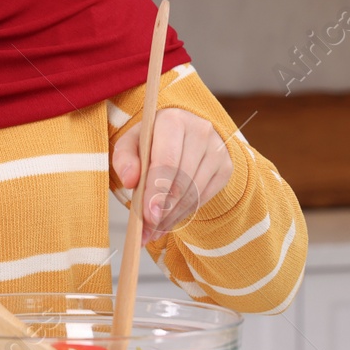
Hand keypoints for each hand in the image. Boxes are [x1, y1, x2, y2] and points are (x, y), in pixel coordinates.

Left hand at [111, 108, 232, 242]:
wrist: (184, 133)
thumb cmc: (153, 139)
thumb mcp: (132, 143)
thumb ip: (124, 158)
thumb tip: (130, 180)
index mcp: (173, 120)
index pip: (166, 161)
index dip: (157, 191)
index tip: (148, 215)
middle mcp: (200, 131)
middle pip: (181, 180)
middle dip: (163, 209)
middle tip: (148, 229)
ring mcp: (216, 150)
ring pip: (193, 192)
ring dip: (172, 216)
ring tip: (153, 229)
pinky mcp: (225, 167)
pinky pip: (203, 198)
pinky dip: (184, 213)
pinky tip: (168, 221)